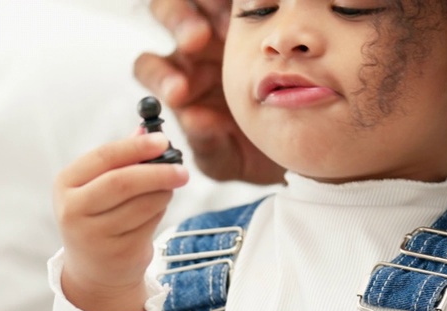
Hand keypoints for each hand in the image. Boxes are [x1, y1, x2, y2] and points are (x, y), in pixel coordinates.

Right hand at [54, 133, 189, 310]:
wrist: (93, 268)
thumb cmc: (99, 215)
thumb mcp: (99, 184)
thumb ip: (121, 157)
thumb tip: (147, 129)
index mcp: (65, 183)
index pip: (104, 157)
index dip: (137, 147)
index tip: (164, 142)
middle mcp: (72, 209)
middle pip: (122, 182)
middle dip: (157, 172)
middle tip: (182, 169)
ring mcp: (92, 235)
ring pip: (141, 204)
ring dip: (163, 193)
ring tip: (166, 189)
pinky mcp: (115, 253)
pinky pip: (149, 224)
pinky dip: (159, 212)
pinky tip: (155, 211)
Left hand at [134, 0, 284, 184]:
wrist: (297, 144)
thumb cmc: (250, 152)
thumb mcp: (227, 158)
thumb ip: (207, 145)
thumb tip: (194, 120)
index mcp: (177, 81)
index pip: (149, 68)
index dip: (160, 77)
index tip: (179, 94)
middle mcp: (193, 49)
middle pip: (168, 15)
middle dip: (179, 25)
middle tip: (197, 40)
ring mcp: (222, 24)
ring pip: (201, 0)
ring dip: (209, 7)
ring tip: (231, 26)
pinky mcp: (251, 16)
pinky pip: (238, 2)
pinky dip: (242, 4)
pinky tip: (258, 17)